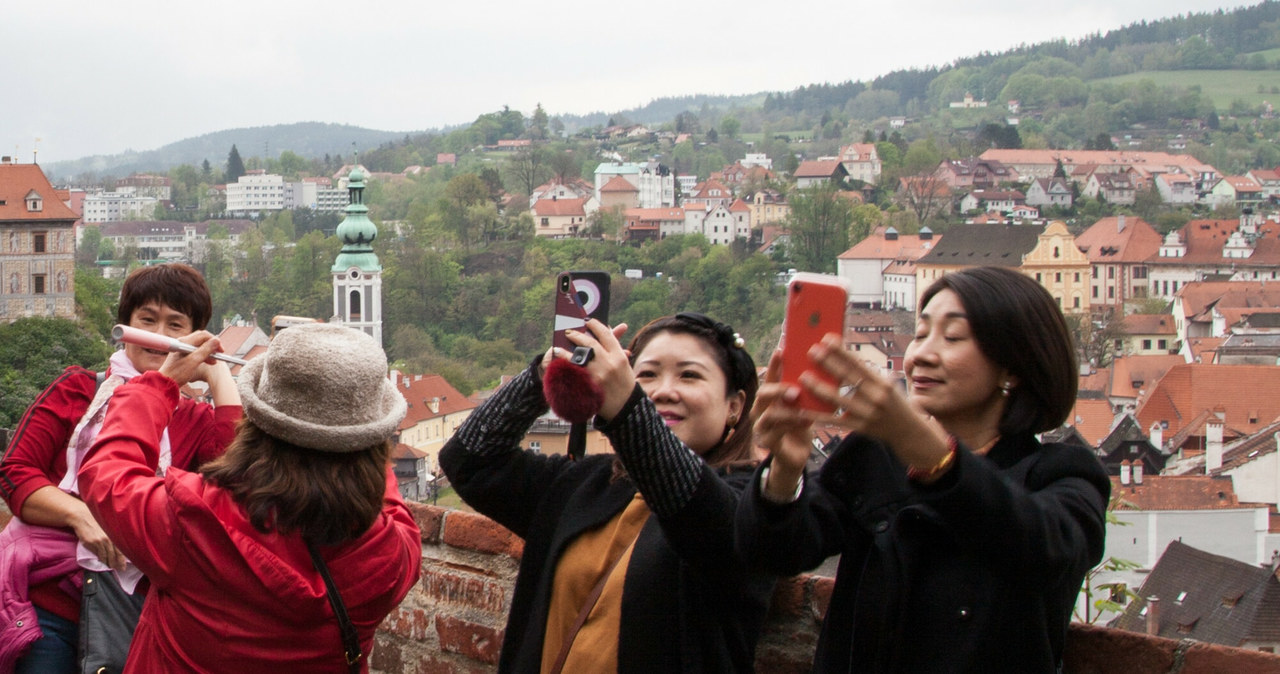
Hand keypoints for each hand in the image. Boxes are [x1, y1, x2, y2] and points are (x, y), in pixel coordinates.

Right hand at [68, 500, 125, 570]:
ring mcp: (102, 540)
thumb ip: (112, 537)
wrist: (83, 517)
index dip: (124, 558)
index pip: (122, 548)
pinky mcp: (93, 542)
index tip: (125, 565)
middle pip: (117, 553)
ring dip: (110, 563)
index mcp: (115, 533)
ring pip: (108, 555)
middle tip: (120, 569)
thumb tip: (117, 549)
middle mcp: (110, 537)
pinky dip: (102, 560)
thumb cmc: (96, 522)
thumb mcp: (107, 528)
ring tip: (112, 568)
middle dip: (119, 562)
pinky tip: (104, 563)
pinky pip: (99, 554)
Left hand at [158, 331, 220, 386]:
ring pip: (200, 346)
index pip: (203, 335)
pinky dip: (204, 356)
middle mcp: (183, 343)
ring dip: (209, 352)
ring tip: (215, 360)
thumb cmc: (177, 373)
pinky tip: (209, 362)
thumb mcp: (194, 361)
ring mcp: (182, 349)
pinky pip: (196, 352)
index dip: (214, 341)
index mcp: (184, 342)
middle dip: (212, 346)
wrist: (165, 383)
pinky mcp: (183, 355)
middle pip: (202, 339)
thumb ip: (206, 350)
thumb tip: (216, 340)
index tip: (221, 350)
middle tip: (219, 354)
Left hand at [558, 320, 630, 420]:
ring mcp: (598, 374)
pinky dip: (566, 366)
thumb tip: (607, 331)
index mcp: (619, 356)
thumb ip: (615, 350)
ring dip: (566, 351)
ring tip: (558, 348)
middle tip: (569, 332)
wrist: (626, 408)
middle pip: (590, 343)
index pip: (606, 335)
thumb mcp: (624, 366)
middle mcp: (609, 363)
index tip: (588, 322)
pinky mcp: (590, 385)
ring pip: (579, 356)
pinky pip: (574, 372)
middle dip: (578, 335)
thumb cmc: (625, 385)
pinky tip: (558, 363)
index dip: (596, 326)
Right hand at [753, 350, 817, 498]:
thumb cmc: (799, 425)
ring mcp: (761, 426)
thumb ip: (807, 391)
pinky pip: (775, 433)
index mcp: (771, 397)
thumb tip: (822, 369)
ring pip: (768, 414)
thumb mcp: (804, 406)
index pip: (770, 376)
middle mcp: (761, 409)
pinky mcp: (767, 441)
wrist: (796, 454)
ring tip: (803, 410)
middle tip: (796, 390)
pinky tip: (805, 422)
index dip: (774, 364)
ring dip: (787, 411)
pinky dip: (791, 426)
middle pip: (763, 394)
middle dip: (779, 389)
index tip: (781, 350)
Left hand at [799, 334, 948, 470]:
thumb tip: (843, 355)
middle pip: (846, 378)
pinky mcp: (859, 428)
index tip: (826, 339)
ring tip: (803, 377)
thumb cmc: (894, 403)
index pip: (858, 364)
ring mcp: (867, 414)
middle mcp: (876, 397)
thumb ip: (867, 374)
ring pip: (837, 399)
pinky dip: (818, 415)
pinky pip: (834, 420)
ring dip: (818, 387)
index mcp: (882, 383)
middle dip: (827, 363)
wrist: (908, 432)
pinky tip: (803, 408)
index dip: (841, 351)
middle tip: (811, 351)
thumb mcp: (887, 385)